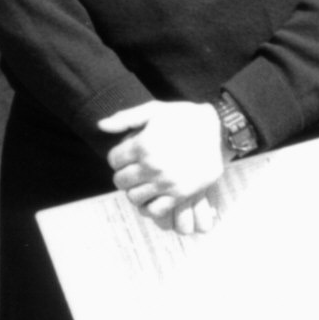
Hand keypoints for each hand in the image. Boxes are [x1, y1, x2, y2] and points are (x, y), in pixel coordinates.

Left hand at [97, 101, 226, 233]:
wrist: (218, 129)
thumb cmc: (184, 116)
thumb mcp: (154, 109)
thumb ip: (125, 118)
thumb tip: (100, 126)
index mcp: (143, 145)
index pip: (114, 159)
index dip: (117, 157)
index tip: (126, 155)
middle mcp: (152, 166)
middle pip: (121, 180)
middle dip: (123, 174)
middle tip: (133, 170)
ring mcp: (166, 182)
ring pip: (134, 197)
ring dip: (134, 190)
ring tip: (142, 182)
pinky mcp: (181, 194)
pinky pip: (155, 210)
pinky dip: (149, 206)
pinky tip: (153, 195)